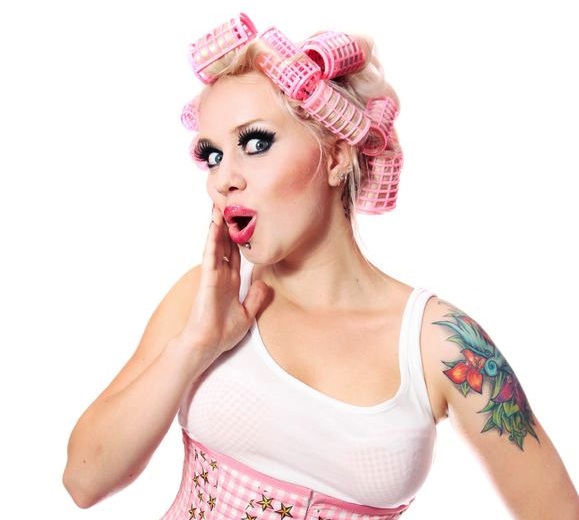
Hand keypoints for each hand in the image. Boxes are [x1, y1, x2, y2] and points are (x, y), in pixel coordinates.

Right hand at [177, 206, 268, 363]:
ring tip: (220, 206)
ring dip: (218, 226)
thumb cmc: (221, 333)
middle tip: (230, 204)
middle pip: (226, 245)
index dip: (239, 238)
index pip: (236, 254)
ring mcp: (213, 276)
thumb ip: (255, 299)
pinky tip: (215, 227)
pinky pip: (211, 256)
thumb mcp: (246, 314)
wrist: (206, 346)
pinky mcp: (208, 280)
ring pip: (217, 245)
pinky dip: (213, 241)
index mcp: (231, 282)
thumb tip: (265, 284)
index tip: (244, 222)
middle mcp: (222, 275)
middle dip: (228, 225)